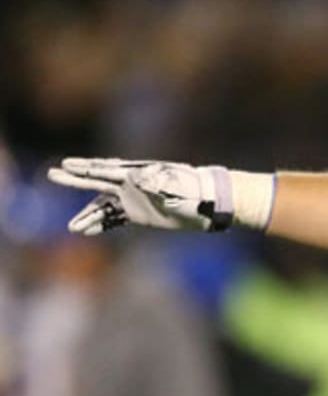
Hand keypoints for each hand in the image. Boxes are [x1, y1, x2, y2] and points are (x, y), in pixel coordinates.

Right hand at [47, 158, 236, 234]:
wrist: (208, 201)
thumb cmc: (194, 192)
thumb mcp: (177, 187)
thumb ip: (157, 183)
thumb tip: (136, 178)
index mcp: (138, 175)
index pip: (105, 170)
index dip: (85, 168)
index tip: (65, 165)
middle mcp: (132, 185)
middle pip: (97, 182)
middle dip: (76, 180)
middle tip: (53, 174)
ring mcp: (134, 199)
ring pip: (104, 205)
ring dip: (88, 215)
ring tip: (72, 227)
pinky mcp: (140, 213)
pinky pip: (115, 218)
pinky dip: (101, 224)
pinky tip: (88, 231)